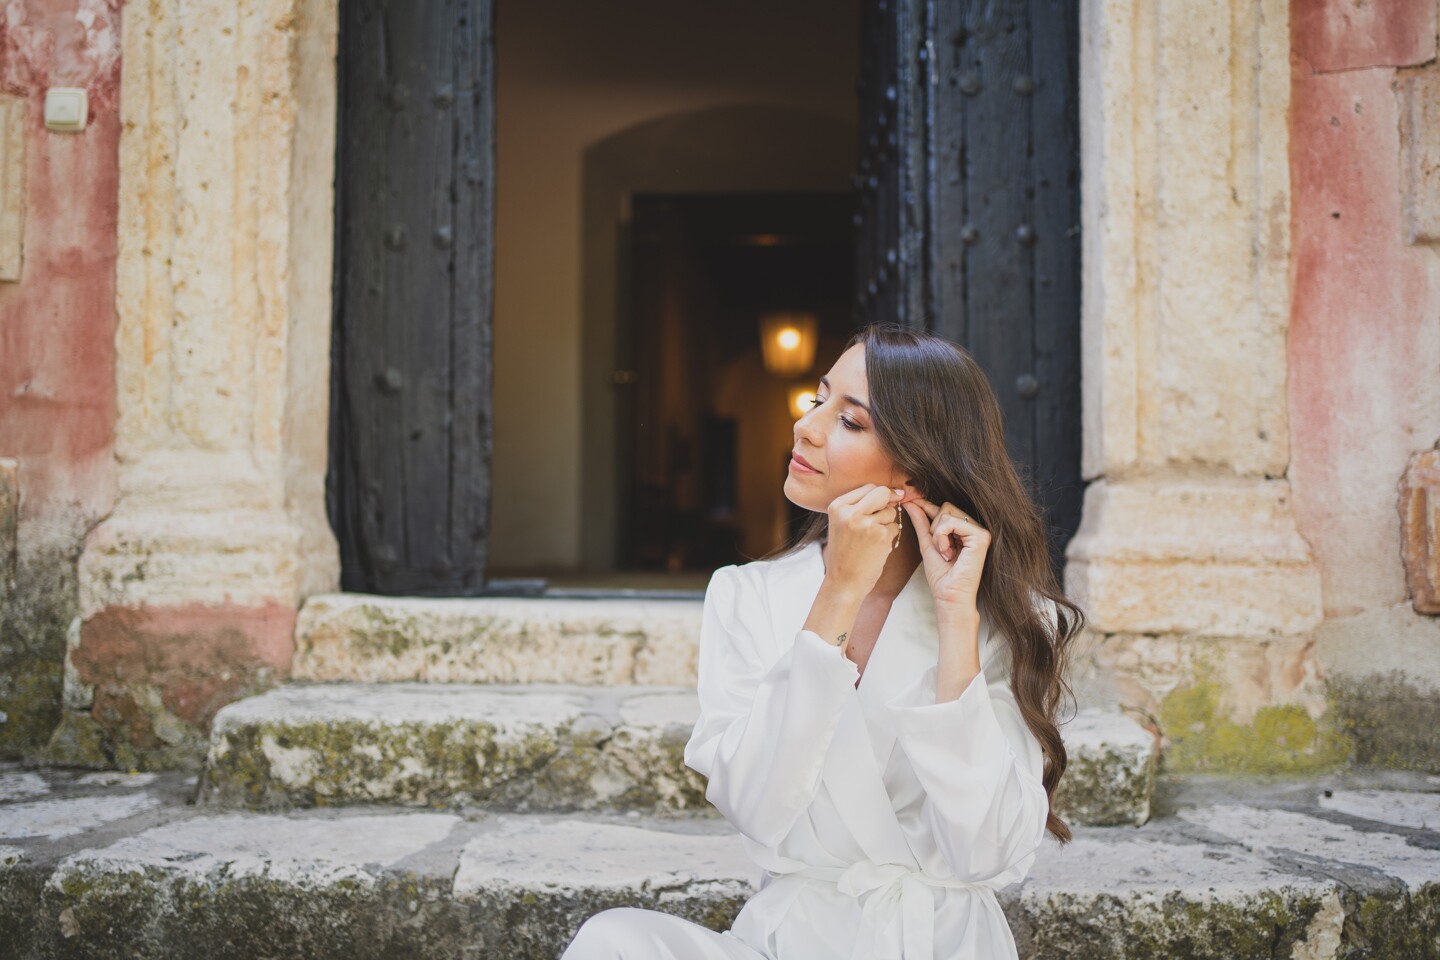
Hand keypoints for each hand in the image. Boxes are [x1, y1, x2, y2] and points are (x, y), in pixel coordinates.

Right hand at [824, 483, 904, 595]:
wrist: (844, 581)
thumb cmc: (845, 553)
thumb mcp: (842, 524)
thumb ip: (861, 506)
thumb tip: (893, 493)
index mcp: (837, 507)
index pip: (867, 488)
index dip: (881, 494)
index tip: (886, 501)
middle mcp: (850, 513)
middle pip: (881, 493)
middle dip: (889, 501)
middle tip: (886, 514)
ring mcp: (866, 524)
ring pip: (890, 512)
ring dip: (887, 523)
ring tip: (872, 538)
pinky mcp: (880, 536)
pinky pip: (894, 527)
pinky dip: (889, 537)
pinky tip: (877, 547)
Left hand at [901, 498, 990, 617]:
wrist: (949, 596)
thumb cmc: (941, 576)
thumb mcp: (927, 543)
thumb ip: (921, 522)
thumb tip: (910, 502)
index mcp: (964, 530)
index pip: (944, 508)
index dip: (926, 503)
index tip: (909, 498)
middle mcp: (975, 528)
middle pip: (946, 507)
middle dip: (934, 527)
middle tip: (940, 550)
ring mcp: (980, 531)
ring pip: (947, 511)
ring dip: (937, 534)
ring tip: (945, 554)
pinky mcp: (981, 536)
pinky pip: (951, 522)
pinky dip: (942, 536)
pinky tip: (948, 553)